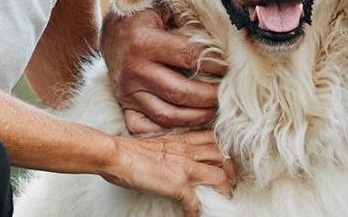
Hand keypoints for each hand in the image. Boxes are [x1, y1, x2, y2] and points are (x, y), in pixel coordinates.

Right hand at [102, 8, 226, 134]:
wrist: (113, 32)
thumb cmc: (145, 18)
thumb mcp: (164, 9)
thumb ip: (189, 20)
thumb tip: (222, 36)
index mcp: (144, 41)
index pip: (189, 57)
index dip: (215, 64)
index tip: (229, 68)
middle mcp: (134, 69)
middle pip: (180, 92)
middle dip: (209, 97)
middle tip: (225, 96)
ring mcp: (127, 90)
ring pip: (166, 115)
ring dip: (195, 117)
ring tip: (212, 111)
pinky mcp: (124, 104)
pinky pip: (145, 127)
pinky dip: (166, 131)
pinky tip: (185, 125)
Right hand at [102, 131, 235, 216]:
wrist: (117, 155)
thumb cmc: (129, 150)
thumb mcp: (157, 142)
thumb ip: (170, 148)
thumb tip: (173, 159)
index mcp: (182, 140)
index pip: (212, 139)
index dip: (222, 150)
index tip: (223, 159)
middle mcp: (188, 151)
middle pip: (222, 156)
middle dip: (230, 169)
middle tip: (230, 180)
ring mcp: (185, 167)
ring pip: (219, 176)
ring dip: (224, 189)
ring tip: (223, 198)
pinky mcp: (178, 185)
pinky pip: (195, 202)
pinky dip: (196, 212)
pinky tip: (194, 216)